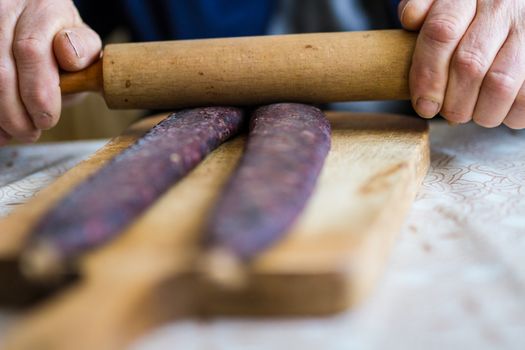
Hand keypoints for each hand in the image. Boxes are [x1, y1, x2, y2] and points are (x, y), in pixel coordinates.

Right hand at [0, 0, 100, 144]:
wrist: (48, 37)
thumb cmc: (67, 48)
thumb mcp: (85, 48)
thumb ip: (84, 51)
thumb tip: (67, 53)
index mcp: (44, 8)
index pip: (31, 49)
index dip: (38, 90)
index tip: (47, 118)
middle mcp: (9, 9)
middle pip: (0, 69)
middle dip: (15, 111)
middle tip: (31, 132)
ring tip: (15, 132)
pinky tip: (0, 129)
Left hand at [399, 0, 524, 128]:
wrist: (516, 10)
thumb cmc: (472, 16)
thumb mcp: (444, 3)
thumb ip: (423, 7)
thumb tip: (411, 19)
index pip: (441, 33)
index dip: (427, 75)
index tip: (424, 105)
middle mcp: (501, 8)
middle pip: (469, 65)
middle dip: (453, 102)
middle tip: (449, 114)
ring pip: (499, 84)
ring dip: (482, 112)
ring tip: (474, 113)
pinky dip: (510, 113)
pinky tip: (500, 109)